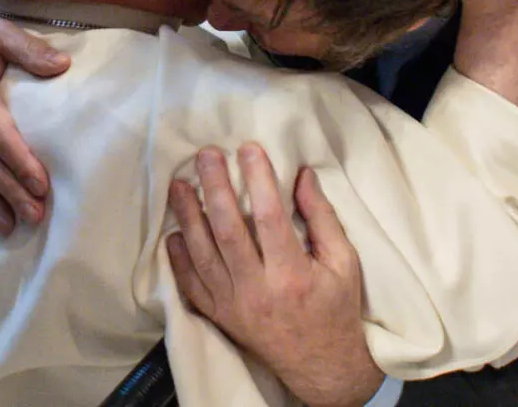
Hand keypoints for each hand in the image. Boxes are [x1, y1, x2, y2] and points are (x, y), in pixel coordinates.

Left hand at [166, 144, 383, 406]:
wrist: (322, 367)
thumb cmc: (336, 309)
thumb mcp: (343, 263)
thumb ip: (322, 218)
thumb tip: (301, 176)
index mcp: (293, 274)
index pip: (270, 217)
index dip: (258, 180)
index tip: (249, 149)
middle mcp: (258, 290)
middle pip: (228, 231)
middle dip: (215, 188)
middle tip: (206, 155)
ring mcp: (234, 305)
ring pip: (203, 255)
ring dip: (188, 217)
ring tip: (179, 185)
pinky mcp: (221, 316)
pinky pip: (193, 286)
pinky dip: (180, 260)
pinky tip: (174, 234)